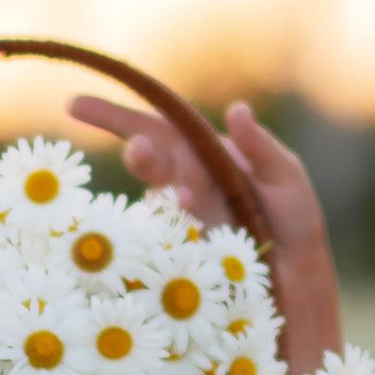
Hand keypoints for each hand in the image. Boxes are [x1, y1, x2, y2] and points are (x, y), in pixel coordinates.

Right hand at [65, 92, 325, 262]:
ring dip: (170, 195)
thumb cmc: (291, 213)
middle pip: (150, 161)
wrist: (301, 268)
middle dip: (141, 155)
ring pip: (159, 200)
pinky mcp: (185, 249)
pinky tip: (197, 233)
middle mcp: (183, 180)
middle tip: (142, 151)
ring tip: (191, 198)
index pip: (156, 126)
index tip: (74, 105)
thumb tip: (237, 109)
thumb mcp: (285, 175)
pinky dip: (181, 233)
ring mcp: (181, 217)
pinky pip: (170, 238)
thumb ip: (261, 147)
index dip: (114, 116)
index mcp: (201, 152)